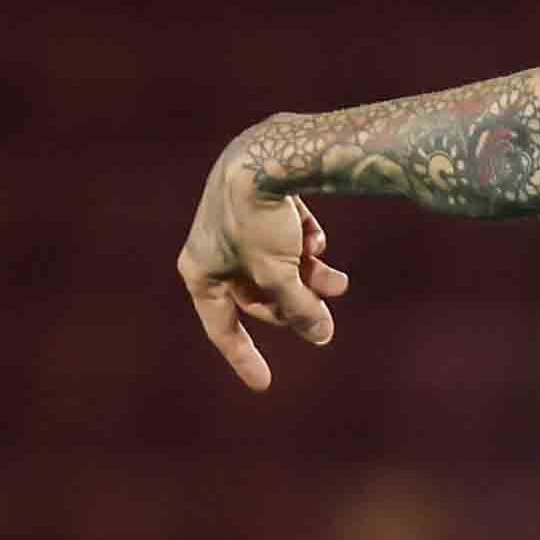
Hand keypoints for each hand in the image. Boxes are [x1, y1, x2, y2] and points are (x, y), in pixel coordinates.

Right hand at [177, 148, 351, 390]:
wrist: (267, 154)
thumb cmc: (261, 219)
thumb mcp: (281, 274)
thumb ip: (300, 309)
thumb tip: (321, 336)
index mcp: (200, 270)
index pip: (222, 327)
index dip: (245, 358)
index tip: (265, 384)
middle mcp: (213, 248)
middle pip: (257, 295)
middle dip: (293, 304)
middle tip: (325, 316)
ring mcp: (236, 222)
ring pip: (276, 266)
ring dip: (309, 278)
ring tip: (340, 282)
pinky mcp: (260, 200)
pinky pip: (285, 236)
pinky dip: (304, 242)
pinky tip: (318, 241)